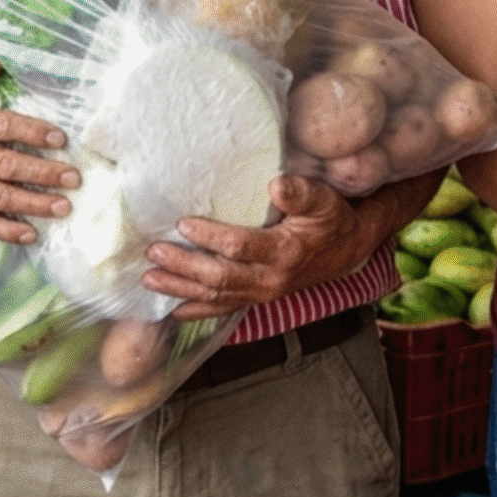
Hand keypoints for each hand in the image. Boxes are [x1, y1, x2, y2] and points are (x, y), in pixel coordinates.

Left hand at [143, 173, 370, 320]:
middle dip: (183, 266)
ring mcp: (262, 293)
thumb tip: (276, 185)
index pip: (240, 247)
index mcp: (284, 253)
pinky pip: (223, 309)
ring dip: (181, 289)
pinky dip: (197, 311)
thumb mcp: (323, 200)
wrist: (346, 251)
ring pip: (216, 296)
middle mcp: (270, 280)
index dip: (210, 237)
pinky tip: (173, 310)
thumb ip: (301, 193)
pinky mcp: (257, 298)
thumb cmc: (331, 219)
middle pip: (220, 277)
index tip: (183, 223)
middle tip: (154, 252)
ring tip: (149, 280)